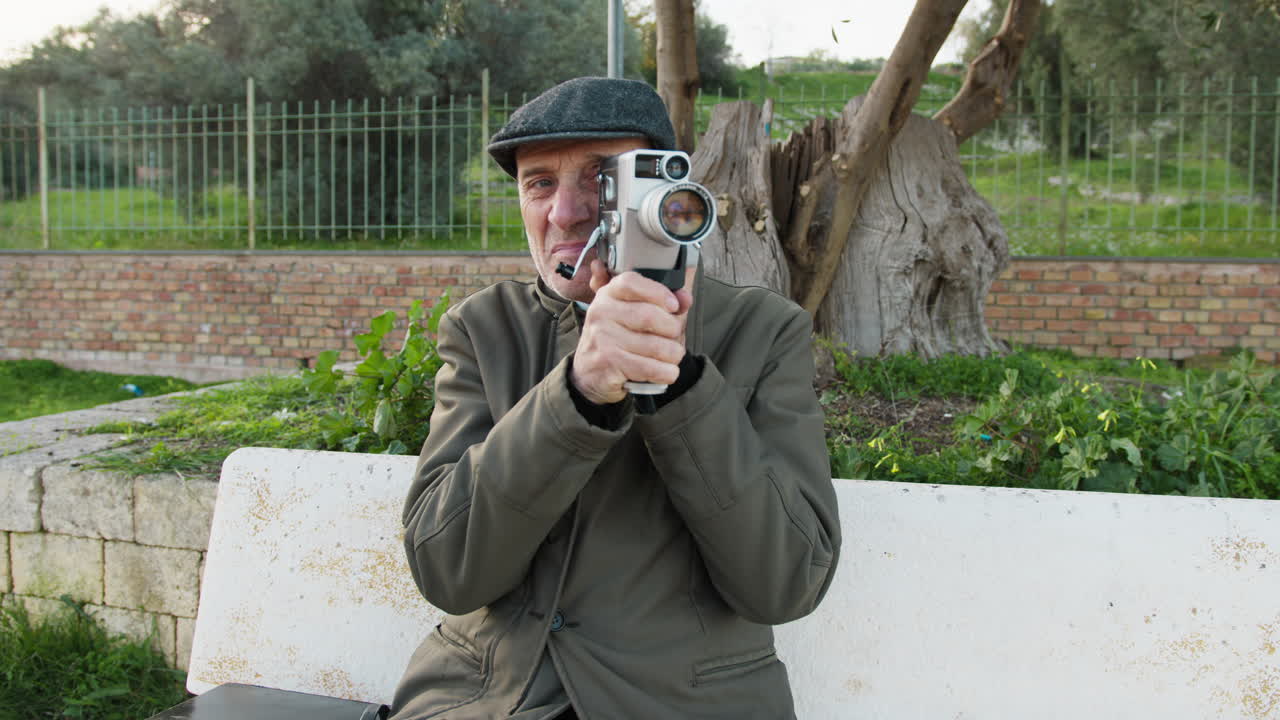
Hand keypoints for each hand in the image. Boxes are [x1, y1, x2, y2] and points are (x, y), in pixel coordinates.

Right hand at [570, 260, 693, 404]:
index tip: (674, 305)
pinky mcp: (609, 364)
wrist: (590, 373)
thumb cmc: (620, 339)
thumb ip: (664, 303)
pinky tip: (666, 371)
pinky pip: (651, 369)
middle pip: (649, 316)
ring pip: (656, 346)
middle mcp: (601, 313)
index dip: (658, 292)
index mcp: (608, 294)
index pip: (631, 282)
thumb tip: (686, 298)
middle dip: (673, 330)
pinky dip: (667, 372)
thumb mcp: (636, 314)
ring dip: (674, 354)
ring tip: (672, 356)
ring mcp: (603, 339)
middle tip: (675, 337)